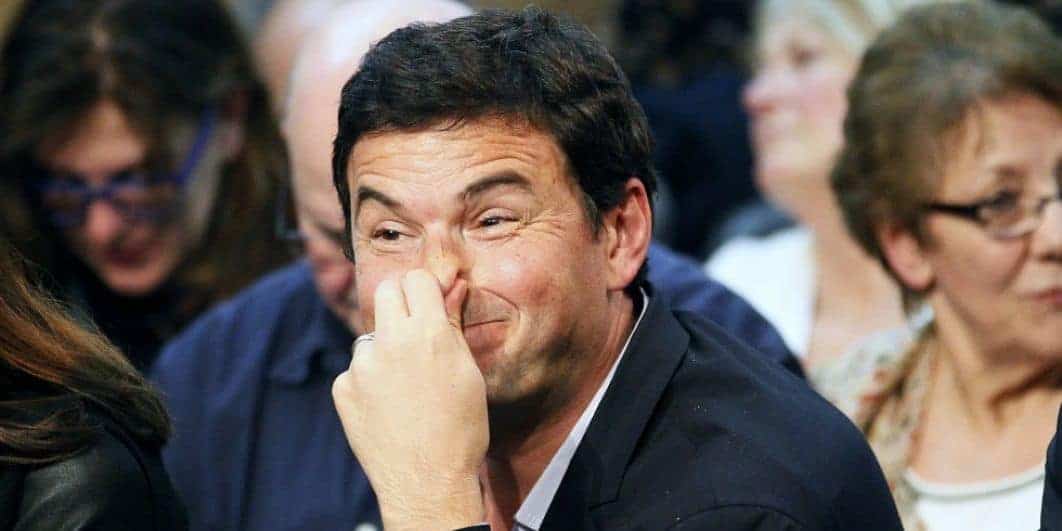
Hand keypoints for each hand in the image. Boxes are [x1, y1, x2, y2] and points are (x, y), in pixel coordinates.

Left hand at [333, 270, 487, 529]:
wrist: (427, 482)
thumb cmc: (460, 430)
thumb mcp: (468, 373)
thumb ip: (453, 325)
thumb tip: (453, 288)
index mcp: (428, 333)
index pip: (415, 279)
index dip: (425, 289)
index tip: (429, 303)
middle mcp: (390, 341)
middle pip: (386, 293)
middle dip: (400, 303)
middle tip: (414, 331)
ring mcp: (361, 365)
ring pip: (370, 335)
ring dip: (384, 348)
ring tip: (404, 386)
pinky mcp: (343, 389)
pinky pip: (356, 370)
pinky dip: (368, 381)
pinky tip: (387, 406)